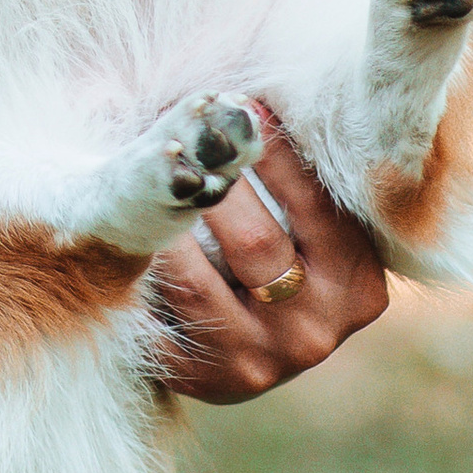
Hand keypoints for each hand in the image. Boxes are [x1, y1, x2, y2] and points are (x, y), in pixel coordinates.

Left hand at [142, 118, 387, 401]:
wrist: (247, 340)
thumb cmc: (285, 246)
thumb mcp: (313, 219)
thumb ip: (299, 164)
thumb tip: (246, 93)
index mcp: (357, 284)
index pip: (313, 203)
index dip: (269, 146)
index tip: (236, 99)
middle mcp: (313, 332)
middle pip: (251, 241)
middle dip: (210, 179)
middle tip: (179, 132)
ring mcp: (254, 363)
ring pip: (192, 281)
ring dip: (160, 220)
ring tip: (142, 171)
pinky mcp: (196, 380)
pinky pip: (151, 315)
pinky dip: (132, 268)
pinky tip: (115, 230)